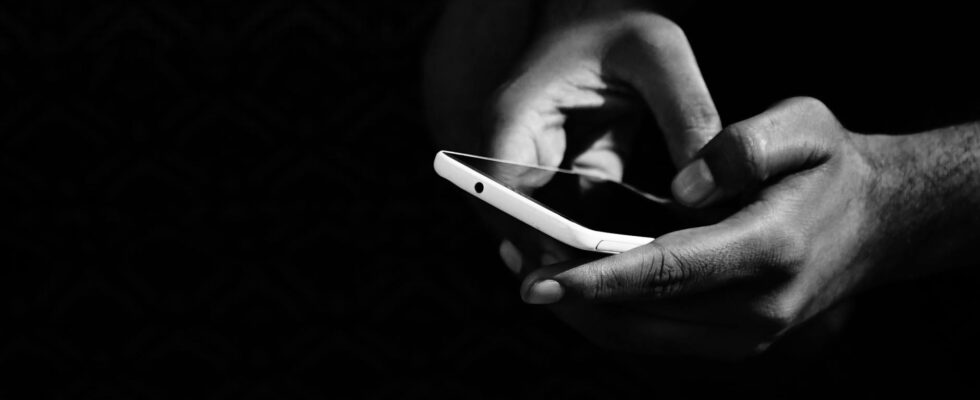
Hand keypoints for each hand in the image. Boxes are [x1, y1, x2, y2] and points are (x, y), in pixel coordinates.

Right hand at [427, 4, 720, 265]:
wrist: (604, 16)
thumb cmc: (621, 24)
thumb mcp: (658, 54)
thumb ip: (685, 114)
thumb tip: (707, 189)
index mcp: (514, 118)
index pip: (505, 193)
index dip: (536, 235)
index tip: (580, 269)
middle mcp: (515, 151)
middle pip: (522, 226)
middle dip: (563, 260)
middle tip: (617, 295)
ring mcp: (539, 169)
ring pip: (548, 233)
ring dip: (584, 258)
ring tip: (635, 288)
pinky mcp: (569, 179)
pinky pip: (578, 225)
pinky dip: (605, 245)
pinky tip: (647, 262)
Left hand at [512, 97, 885, 358]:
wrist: (878, 222)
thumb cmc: (833, 169)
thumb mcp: (805, 126)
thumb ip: (744, 147)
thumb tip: (683, 190)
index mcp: (770, 251)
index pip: (666, 272)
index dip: (598, 278)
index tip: (540, 279)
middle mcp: (757, 309)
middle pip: (641, 316)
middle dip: (571, 296)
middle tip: (516, 261)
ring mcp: (749, 336)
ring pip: (642, 337)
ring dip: (584, 310)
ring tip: (534, 270)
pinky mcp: (736, 343)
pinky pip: (657, 338)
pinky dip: (613, 315)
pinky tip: (580, 284)